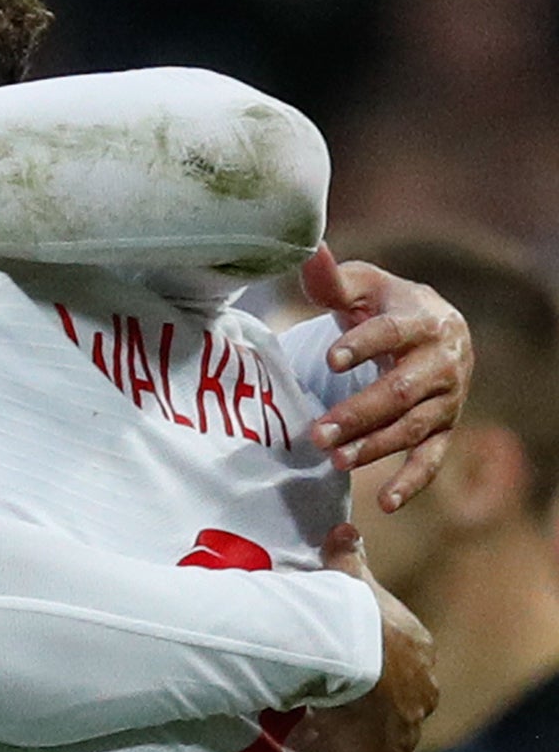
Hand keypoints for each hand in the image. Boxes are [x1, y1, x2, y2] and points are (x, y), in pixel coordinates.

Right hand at [288, 524, 435, 751]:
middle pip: (401, 718)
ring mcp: (405, 730)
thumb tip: (347, 529)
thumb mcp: (346, 580)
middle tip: (348, 748)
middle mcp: (417, 695)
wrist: (352, 643)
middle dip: (378, 734)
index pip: (402, 675)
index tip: (356, 700)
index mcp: (411, 653)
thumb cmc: (346, 611)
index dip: (379, 687)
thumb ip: (349, 557)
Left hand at [299, 246, 471, 511]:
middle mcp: (442, 362)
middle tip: (317, 431)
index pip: (392, 334)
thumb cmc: (384, 303)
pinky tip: (386, 503)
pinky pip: (432, 460)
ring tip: (333, 459)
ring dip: (375, 446)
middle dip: (359, 413)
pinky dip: (412, 482)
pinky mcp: (443, 428)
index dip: (364, 345)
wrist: (433, 327)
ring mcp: (446, 399)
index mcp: (423, 320)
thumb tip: (305, 247)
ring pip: (413, 428)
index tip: (331, 358)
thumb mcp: (361, 285)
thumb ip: (331, 277)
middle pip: (401, 391)